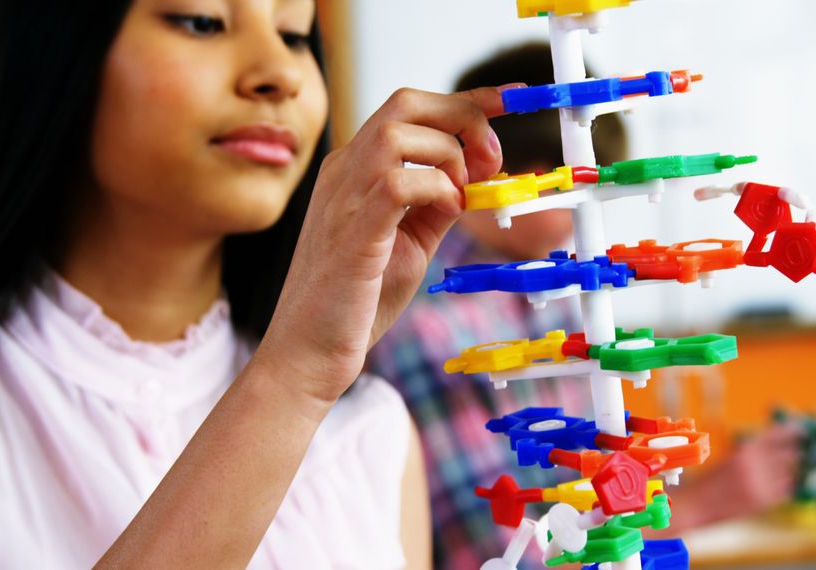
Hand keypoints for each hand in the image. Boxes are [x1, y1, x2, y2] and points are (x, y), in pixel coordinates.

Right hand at [261, 86, 510, 403]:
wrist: (308, 352)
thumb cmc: (354, 302)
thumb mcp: (408, 244)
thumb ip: (434, 209)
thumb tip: (471, 184)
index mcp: (354, 169)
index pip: (409, 110)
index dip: (465, 100)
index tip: (507, 101)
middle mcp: (344, 172)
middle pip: (406, 104)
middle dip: (463, 115)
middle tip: (491, 158)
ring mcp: (344, 198)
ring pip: (400, 133)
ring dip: (449, 156)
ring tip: (463, 196)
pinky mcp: (353, 231)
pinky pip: (397, 181)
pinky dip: (436, 189)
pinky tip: (447, 212)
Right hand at [660, 424, 800, 532]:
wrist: (696, 505)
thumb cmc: (709, 481)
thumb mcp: (730, 459)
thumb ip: (753, 454)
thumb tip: (777, 448)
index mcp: (745, 450)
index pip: (776, 435)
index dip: (791, 432)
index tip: (802, 430)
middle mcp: (755, 464)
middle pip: (789, 455)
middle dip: (796, 454)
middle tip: (801, 453)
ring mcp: (761, 484)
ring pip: (791, 475)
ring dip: (793, 473)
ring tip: (789, 472)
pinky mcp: (763, 501)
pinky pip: (786, 492)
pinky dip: (786, 488)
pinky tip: (780, 487)